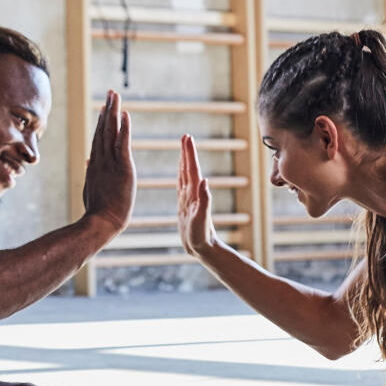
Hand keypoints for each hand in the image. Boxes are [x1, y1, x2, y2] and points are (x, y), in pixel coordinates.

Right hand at [81, 89, 134, 235]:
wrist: (101, 222)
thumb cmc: (97, 211)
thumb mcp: (91, 188)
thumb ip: (90, 172)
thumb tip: (88, 162)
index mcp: (95, 165)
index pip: (99, 138)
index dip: (102, 122)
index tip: (104, 108)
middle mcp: (101, 159)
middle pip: (104, 129)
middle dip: (108, 110)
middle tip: (111, 94)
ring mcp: (110, 162)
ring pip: (111, 132)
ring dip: (114, 112)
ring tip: (116, 96)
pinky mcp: (122, 167)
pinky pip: (122, 143)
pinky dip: (124, 128)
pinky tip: (125, 115)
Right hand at [177, 133, 217, 258]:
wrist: (203, 249)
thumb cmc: (202, 237)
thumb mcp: (202, 219)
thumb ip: (204, 200)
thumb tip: (204, 181)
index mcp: (195, 194)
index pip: (191, 169)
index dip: (189, 154)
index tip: (187, 138)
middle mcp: (193, 194)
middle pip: (188, 169)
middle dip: (187, 153)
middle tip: (185, 137)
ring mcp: (189, 199)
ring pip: (185, 176)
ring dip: (184, 162)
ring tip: (183, 149)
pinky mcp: (185, 206)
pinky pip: (181, 186)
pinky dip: (181, 176)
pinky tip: (181, 173)